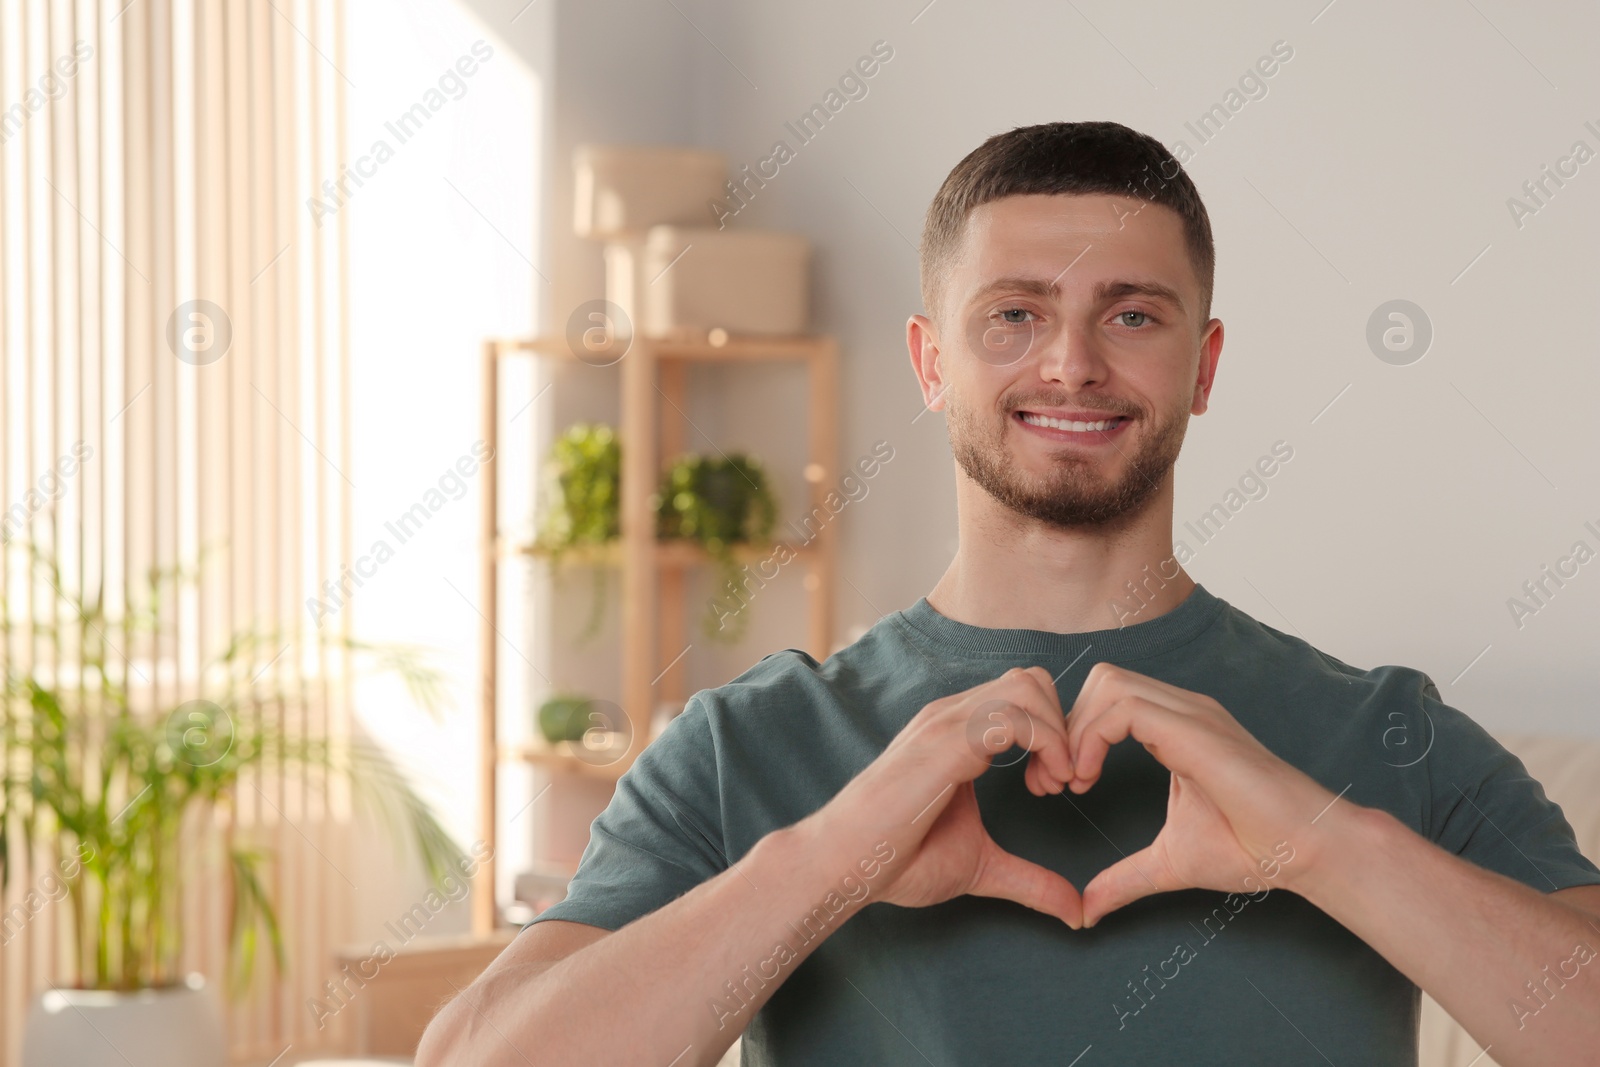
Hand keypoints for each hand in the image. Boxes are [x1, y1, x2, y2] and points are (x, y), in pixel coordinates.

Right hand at [818, 666, 1084, 927]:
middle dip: (1063, 725)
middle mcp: (952, 716)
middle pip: (1032, 680)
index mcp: (957, 731)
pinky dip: (1047, 744)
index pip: (1023, 694)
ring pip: (1027, 687)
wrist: (846, 864)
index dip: (1054, 734)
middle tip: (1062, 781)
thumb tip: (1077, 913)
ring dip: (1058, 733)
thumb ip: (1031, 880)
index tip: (1056, 785)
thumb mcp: (982, 866)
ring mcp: (947, 724)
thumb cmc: (899, 860)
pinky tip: (1042, 786)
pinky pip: (1013, 716)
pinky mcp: (946, 742)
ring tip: (1054, 783)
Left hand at [1062, 663, 1342, 926]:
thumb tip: (1086, 910)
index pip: (1106, 699)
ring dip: (1075, 729)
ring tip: (1073, 781)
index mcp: (1175, 728)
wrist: (1309, 851)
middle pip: (1101, 680)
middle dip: (1065, 725)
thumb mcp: (1169, 863)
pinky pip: (1124, 707)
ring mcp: (1191, 713)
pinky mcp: (1195, 729)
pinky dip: (1092, 737)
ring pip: (1108, 682)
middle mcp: (1181, 710)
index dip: (1071, 734)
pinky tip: (1089, 777)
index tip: (1058, 785)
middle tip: (1056, 783)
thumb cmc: (1254, 849)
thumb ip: (1124, 879)